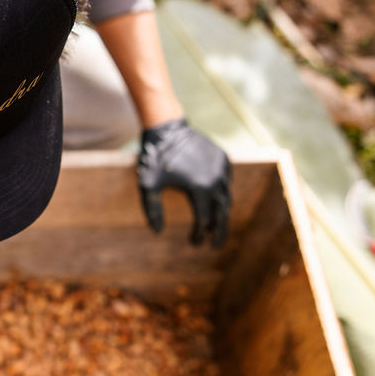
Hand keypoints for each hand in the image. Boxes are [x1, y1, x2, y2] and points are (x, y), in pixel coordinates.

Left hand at [137, 119, 230, 246]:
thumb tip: (157, 232)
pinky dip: (221, 194)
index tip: (193, 244)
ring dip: (220, 214)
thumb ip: (152, 210)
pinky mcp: (224, 159)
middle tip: (215, 246)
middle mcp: (216, 179)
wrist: (166, 129)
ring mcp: (222, 168)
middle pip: (221, 213)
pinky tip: (214, 203)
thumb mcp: (148, 186)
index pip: (204, 220)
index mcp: (199, 188)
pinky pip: (226, 182)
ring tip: (213, 227)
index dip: (198, 235)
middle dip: (218, 232)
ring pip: (226, 197)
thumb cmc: (155, 159)